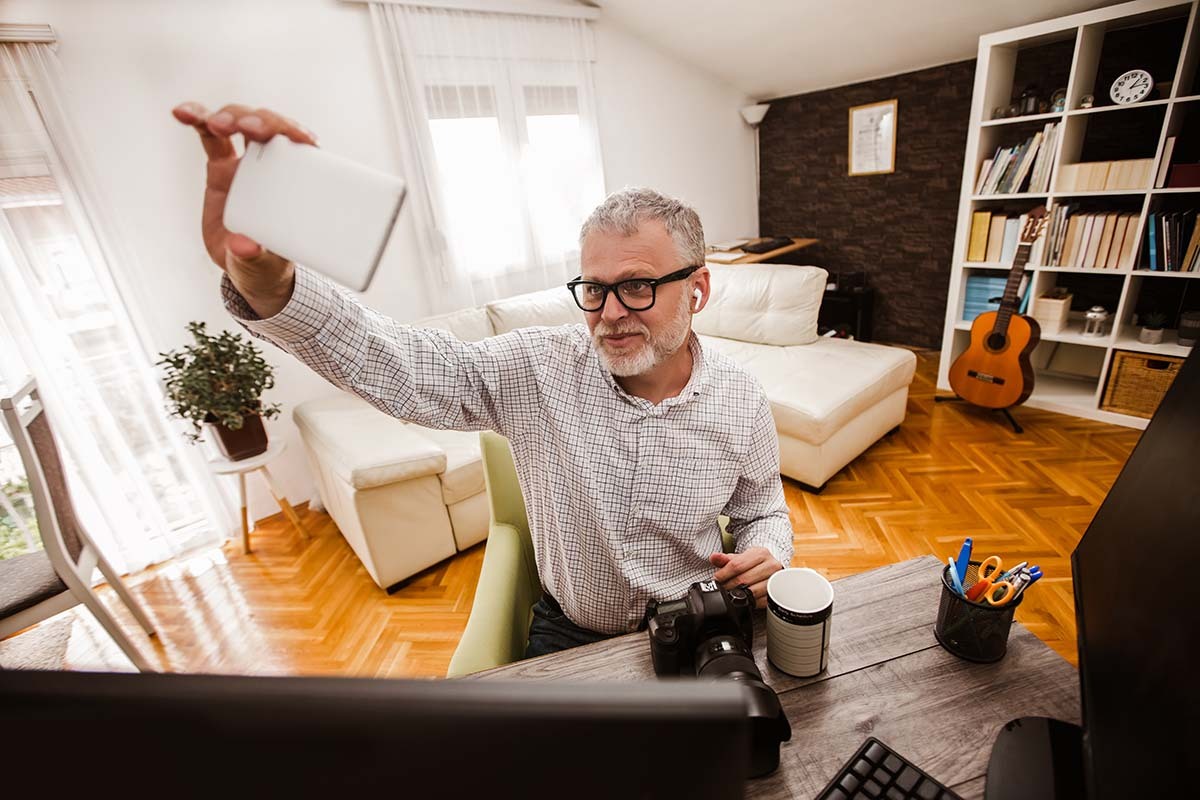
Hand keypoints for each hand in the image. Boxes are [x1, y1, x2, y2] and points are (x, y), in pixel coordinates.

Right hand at [171, 101, 317, 313]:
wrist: (248, 266)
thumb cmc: (266, 263)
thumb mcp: (262, 265)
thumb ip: (255, 255)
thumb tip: (245, 245)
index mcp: (290, 185)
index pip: (299, 150)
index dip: (297, 134)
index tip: (299, 136)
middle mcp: (270, 167)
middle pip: (267, 127)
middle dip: (259, 121)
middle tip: (248, 129)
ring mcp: (244, 163)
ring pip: (238, 122)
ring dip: (228, 116)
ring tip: (215, 123)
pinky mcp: (220, 166)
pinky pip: (208, 134)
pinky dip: (197, 118)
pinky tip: (182, 113)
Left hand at [709, 547, 783, 608]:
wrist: (771, 570)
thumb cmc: (755, 564)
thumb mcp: (741, 558)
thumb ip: (726, 559)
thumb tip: (714, 557)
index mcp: (761, 554)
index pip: (737, 565)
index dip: (724, 574)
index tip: (717, 579)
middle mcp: (771, 566)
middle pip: (743, 579)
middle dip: (729, 586)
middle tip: (722, 588)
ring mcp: (775, 581)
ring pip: (751, 592)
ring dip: (738, 595)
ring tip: (731, 593)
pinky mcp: (776, 594)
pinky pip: (759, 601)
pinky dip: (749, 602)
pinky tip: (744, 598)